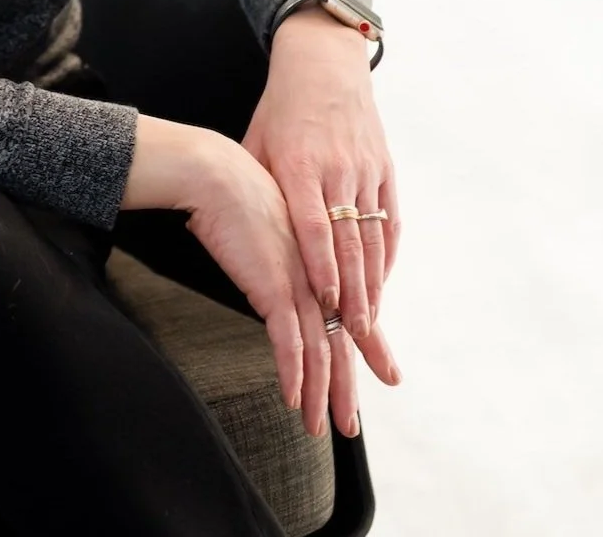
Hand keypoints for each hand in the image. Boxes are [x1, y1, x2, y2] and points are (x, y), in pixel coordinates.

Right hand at [125, 117, 385, 437]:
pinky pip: (288, 340)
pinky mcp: (272, 286)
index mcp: (318, 262)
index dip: (370, 347)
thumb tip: (272, 271)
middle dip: (347, 388)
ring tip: (321, 427)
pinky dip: (292, 373)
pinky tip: (293, 399)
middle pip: (340, 342)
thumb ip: (278, 253)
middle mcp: (316, 275)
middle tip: (352, 425)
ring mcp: (297, 281)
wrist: (216, 174)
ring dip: (321, 394)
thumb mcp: (268, 228)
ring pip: (319, 350)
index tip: (386, 374)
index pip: (349, 314)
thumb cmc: (234, 195)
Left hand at [243, 8, 401, 369]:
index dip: (321, 267)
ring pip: (372, 236)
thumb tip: (229, 231)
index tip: (326, 303)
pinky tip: (380, 283)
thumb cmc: (281, 108)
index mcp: (300, 164)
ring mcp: (365, 170)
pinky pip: (389, 219)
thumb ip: (252, 186)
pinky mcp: (383, 169)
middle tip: (356, 333)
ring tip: (370, 324)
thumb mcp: (257, 142)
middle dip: (353, 291)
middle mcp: (337, 170)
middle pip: (348, 241)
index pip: (313, 226)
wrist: (323, 65)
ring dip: (373, 283)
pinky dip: (386, 255)